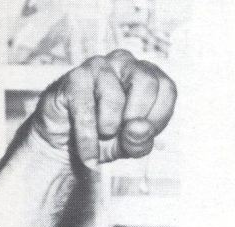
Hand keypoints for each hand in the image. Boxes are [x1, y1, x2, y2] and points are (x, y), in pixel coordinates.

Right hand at [32, 49, 175, 168]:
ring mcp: (99, 65)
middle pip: (147, 82)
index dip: (158, 117)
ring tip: (102, 134)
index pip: (167, 88)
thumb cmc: (105, 137)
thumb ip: (140, 141)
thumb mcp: (130, 146)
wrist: (68, 141)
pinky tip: (89, 155)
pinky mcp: (75, 76)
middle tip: (123, 132)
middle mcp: (125, 63)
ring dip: (109, 127)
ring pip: (115, 97)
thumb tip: (138, 127)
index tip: (142, 133)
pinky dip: (88, 138)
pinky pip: (85, 108)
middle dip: (136, 117)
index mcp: (147, 75)